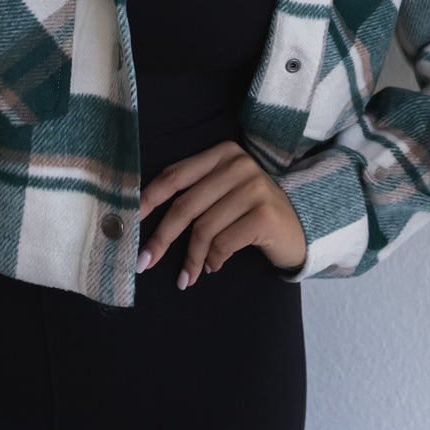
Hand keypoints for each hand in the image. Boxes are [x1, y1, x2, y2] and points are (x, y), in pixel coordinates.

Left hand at [137, 141, 308, 285]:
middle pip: (185, 205)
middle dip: (161, 238)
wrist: (300, 229)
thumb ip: (192, 197)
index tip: (129, 223)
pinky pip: (223, 244)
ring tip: (188, 275)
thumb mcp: (223, 195)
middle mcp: (239, 165)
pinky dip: (213, 260)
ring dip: (191, 258)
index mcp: (223, 154)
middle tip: (143, 262)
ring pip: (203, 229)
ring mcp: (254, 188)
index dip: (148, 199)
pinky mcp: (265, 215)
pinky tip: (213, 266)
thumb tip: (144, 220)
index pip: (176, 176)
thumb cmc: (251, 214)